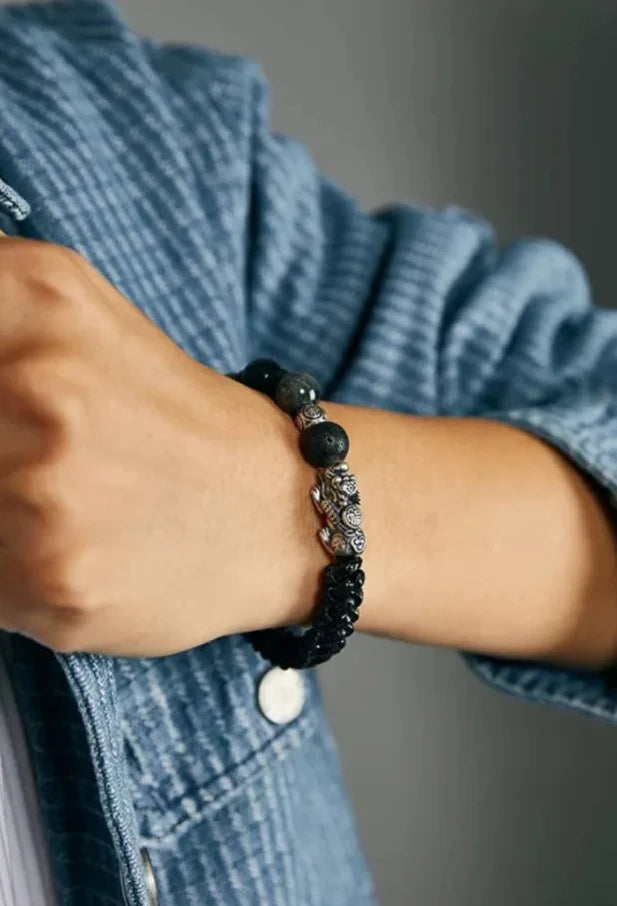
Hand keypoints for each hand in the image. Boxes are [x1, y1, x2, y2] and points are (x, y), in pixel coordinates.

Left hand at [0, 238, 323, 655]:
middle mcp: (37, 385)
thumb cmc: (168, 414)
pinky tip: (64, 553)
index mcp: (34, 294)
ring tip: (49, 508)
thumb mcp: (65, 305)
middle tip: (32, 462)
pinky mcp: (55, 582)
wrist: (273, 507)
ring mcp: (45, 490)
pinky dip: (6, 575)